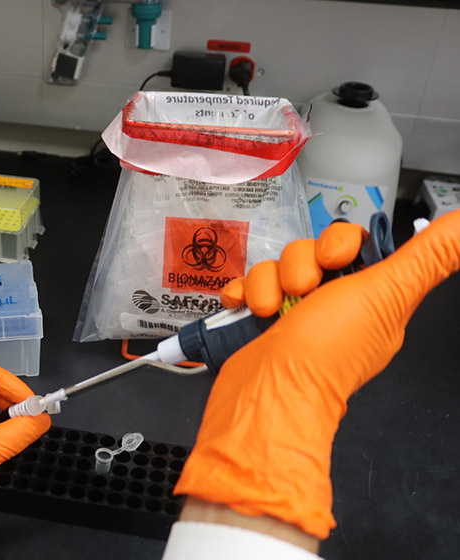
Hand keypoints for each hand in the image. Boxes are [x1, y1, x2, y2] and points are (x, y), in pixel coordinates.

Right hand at [175, 211, 459, 540]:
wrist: (267, 393)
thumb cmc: (326, 353)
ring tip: (270, 309)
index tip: (335, 259)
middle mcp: (331, 308)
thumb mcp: (387, 294)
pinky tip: (245, 307)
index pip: (355, 248)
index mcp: (371, 302)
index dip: (339, 243)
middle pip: (311, 254)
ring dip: (267, 282)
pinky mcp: (256, 324)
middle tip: (303, 290)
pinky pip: (247, 287)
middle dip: (300, 264)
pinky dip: (242, 293)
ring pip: (276, 269)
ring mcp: (291, 317)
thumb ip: (430, 256)